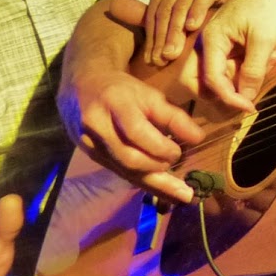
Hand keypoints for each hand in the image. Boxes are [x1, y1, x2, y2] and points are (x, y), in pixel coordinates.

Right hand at [60, 0, 203, 203]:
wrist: (77, 82)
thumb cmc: (123, 82)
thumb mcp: (146, 83)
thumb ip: (168, 107)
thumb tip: (196, 134)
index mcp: (124, 90)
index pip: (154, 111)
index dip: (179, 126)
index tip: (198, 137)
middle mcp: (106, 113)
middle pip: (138, 143)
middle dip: (164, 155)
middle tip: (181, 157)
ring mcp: (93, 134)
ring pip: (127, 163)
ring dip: (157, 177)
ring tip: (182, 187)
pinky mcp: (88, 150)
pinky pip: (118, 172)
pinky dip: (144, 184)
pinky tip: (167, 193)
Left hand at [139, 0, 236, 65]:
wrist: (237, 23)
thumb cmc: (201, 27)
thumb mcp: (169, 24)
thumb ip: (143, 16)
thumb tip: (111, 6)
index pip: (155, 7)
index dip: (152, 35)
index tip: (152, 59)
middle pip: (168, 5)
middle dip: (163, 35)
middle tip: (163, 59)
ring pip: (183, 0)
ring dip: (177, 28)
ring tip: (174, 51)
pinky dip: (198, 10)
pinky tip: (193, 28)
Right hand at [199, 0, 275, 111]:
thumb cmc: (268, 6)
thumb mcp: (263, 41)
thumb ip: (253, 71)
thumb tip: (245, 99)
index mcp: (212, 38)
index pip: (212, 79)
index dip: (230, 98)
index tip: (250, 107)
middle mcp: (211, 41)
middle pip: (219, 78)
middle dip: (242, 82)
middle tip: (266, 69)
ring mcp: (223, 42)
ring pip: (233, 72)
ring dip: (255, 70)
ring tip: (273, 53)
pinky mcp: (234, 42)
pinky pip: (241, 62)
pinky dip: (257, 61)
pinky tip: (273, 48)